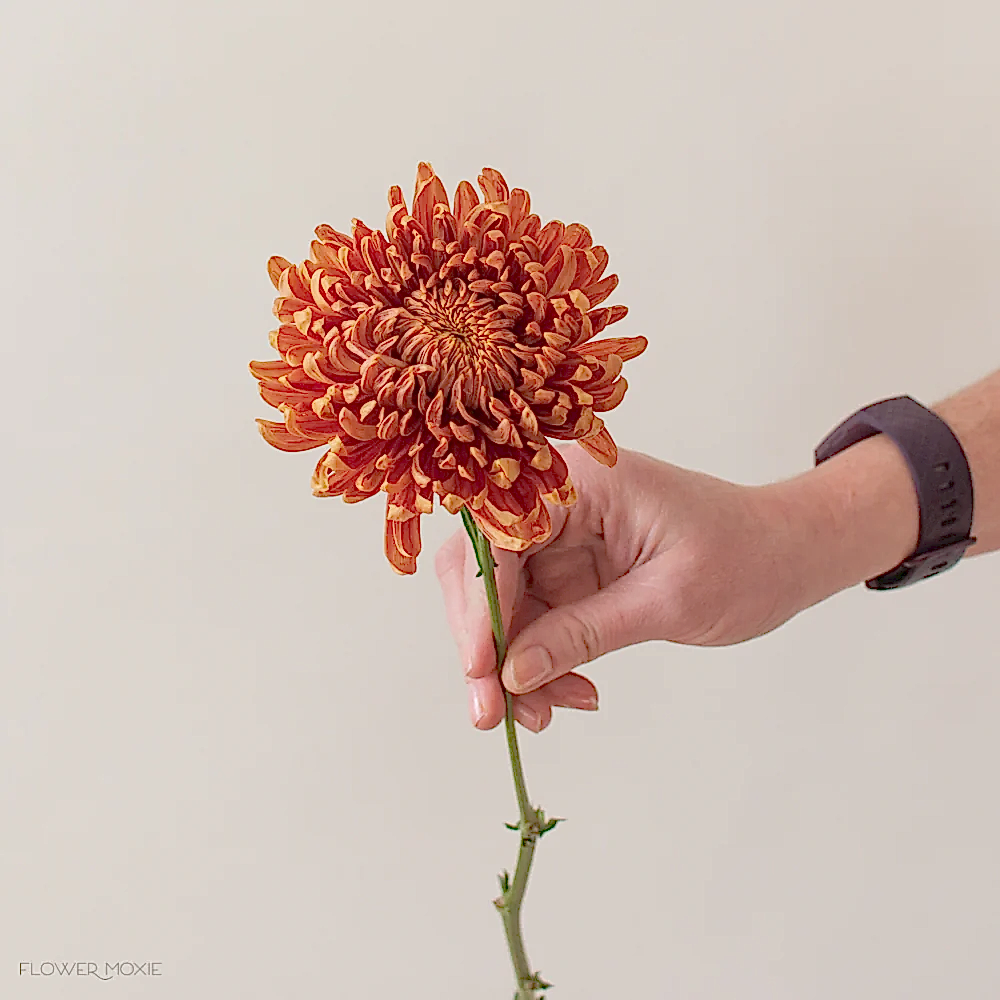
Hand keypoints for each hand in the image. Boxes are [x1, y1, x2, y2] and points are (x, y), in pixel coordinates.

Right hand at [435, 441, 806, 732]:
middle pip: (482, 566)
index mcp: (582, 480)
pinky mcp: (568, 570)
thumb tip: (511, 674)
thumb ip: (583, 633)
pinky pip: (530, 618)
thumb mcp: (668, 601)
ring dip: (511, 663)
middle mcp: (557, 501)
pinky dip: (537, 661)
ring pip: (499, 601)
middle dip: (484, 641)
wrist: (785, 555)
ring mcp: (560, 537)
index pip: (500, 534)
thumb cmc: (745, 558)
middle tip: (492, 713)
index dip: (480, 601)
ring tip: (543, 713)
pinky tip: (565, 693)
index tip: (482, 669)